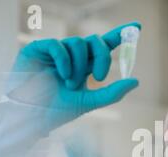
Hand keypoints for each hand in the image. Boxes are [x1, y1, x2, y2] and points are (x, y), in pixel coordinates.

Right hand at [8, 22, 140, 130]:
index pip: (104, 46)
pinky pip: (58, 45)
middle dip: (102, 56)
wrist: (31, 117)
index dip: (120, 35)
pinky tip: (62, 75)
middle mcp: (72, 57)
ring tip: (69, 84)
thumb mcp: (89, 102)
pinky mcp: (38, 49)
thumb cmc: (56, 111)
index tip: (137, 27)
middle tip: (100, 77)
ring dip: (79, 66)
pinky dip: (64, 60)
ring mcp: (55, 52)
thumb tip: (136, 81)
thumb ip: (112, 93)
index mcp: (84, 67)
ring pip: (77, 43)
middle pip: (95, 41)